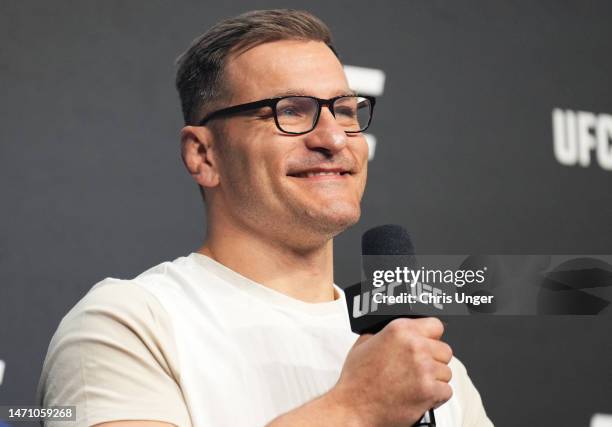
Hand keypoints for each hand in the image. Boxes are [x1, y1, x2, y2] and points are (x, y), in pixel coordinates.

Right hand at [330, 317, 452, 426]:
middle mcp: (414, 346)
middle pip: (444, 350)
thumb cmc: (357, 380)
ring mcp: (423, 369)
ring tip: (415, 383)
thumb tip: (399, 332)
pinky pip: (446, 391)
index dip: (431, 337)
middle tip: (418, 368)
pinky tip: (419, 395)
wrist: (353, 408)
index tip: (427, 343)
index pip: (435, 325)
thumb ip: (384, 333)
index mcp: (399, 330)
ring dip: (435, 379)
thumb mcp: (364, 343)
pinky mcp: (428, 390)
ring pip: (446, 372)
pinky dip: (436, 396)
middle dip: (434, 360)